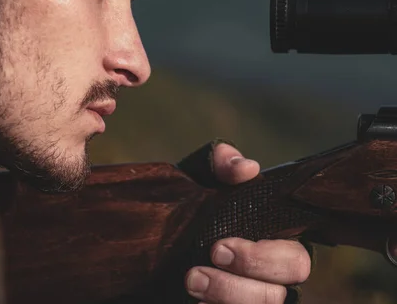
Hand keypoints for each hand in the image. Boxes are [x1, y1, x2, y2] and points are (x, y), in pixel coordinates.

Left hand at [184, 143, 310, 303]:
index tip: (220, 246)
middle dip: (241, 282)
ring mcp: (253, 295)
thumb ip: (224, 163)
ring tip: (191, 280)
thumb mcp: (204, 173)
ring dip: (225, 297)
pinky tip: (197, 302)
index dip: (265, 259)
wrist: (158, 228)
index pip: (295, 260)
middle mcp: (272, 276)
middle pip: (279, 293)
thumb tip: (247, 168)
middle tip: (207, 258)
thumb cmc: (195, 195)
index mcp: (277, 240)